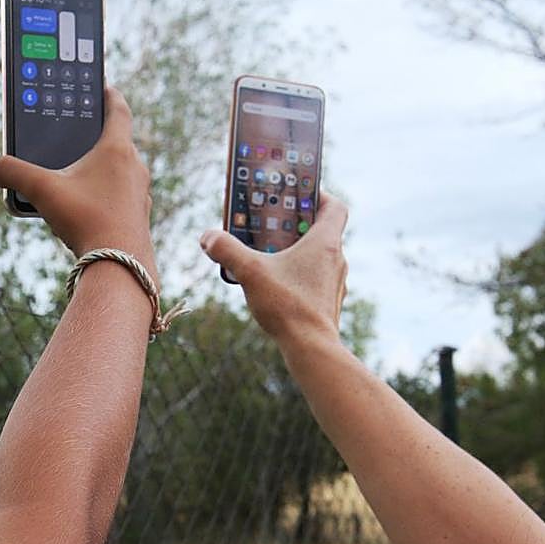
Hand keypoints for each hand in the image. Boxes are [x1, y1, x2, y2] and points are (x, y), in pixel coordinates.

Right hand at [0, 86, 156, 282]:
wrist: (120, 266)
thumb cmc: (87, 220)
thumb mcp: (43, 191)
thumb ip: (14, 173)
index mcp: (117, 149)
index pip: (118, 109)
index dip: (109, 95)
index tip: (104, 87)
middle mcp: (135, 168)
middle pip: (118, 143)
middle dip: (98, 139)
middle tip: (80, 137)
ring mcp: (140, 194)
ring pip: (121, 173)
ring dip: (103, 171)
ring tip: (79, 178)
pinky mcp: (138, 217)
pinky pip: (121, 198)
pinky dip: (106, 196)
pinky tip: (87, 210)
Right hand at [199, 193, 349, 354]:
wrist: (311, 348)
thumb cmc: (288, 306)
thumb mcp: (250, 272)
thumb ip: (227, 250)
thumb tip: (208, 237)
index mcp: (325, 242)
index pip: (334, 206)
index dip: (318, 195)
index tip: (298, 195)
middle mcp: (337, 260)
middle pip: (321, 231)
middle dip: (295, 226)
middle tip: (271, 226)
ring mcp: (335, 283)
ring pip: (317, 257)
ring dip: (295, 252)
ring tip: (268, 257)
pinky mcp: (328, 303)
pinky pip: (314, 279)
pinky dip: (298, 276)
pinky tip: (274, 286)